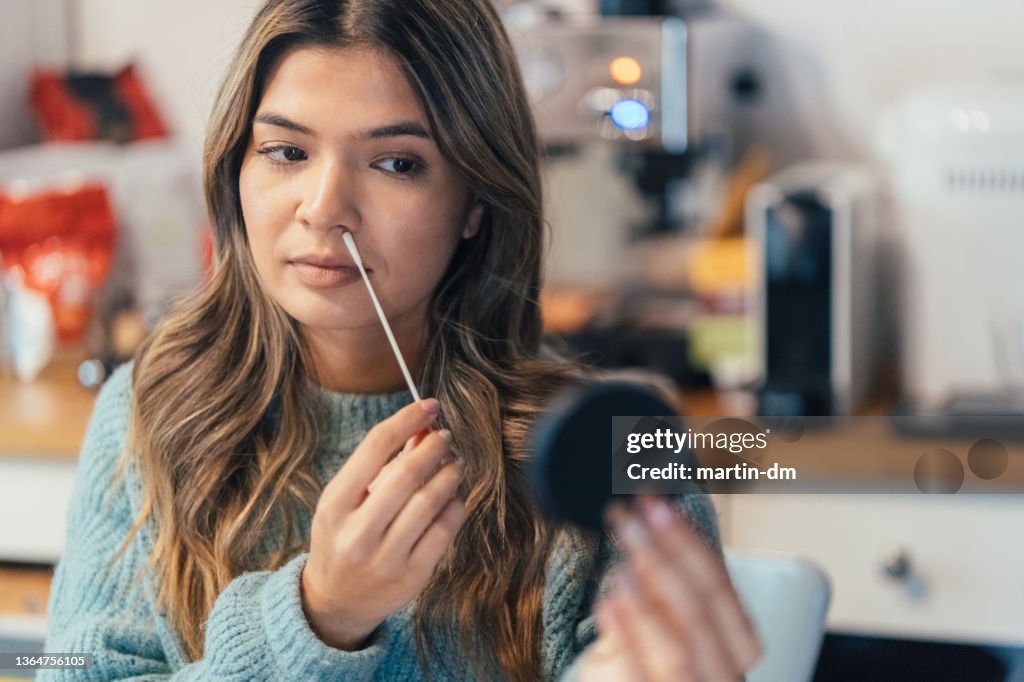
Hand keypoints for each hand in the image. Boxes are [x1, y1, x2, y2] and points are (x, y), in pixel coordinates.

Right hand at [301, 398, 465, 649]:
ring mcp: (385, 557)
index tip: (430, 405)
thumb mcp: (348, 498)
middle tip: (446, 437)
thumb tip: (424, 426)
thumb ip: (383, 463)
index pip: (376, 447)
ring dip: (451, 473)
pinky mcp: (412, 576)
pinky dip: (456, 505)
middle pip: (407, 474)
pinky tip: (454, 496)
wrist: (335, 601)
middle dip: (434, 447)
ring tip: (456, 463)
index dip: (407, 419)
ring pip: (431, 502)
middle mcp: (357, 532)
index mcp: (335, 504)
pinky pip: (445, 529)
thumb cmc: (343, 536)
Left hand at [579, 495, 761, 680]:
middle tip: (631, 522)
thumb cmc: (640, 668)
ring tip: (620, 561)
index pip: (720, 589)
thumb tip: (649, 529)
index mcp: (732, 646)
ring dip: (648, 598)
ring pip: (680, 646)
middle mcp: (721, 674)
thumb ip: (661, 592)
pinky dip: (627, 634)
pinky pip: (640, 674)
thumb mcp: (655, 626)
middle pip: (702, 611)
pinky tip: (609, 603)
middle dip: (665, 557)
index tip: (656, 507)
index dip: (688, 542)